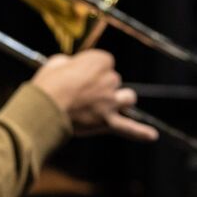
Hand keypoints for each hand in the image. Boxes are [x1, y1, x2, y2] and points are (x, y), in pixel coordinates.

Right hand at [30, 50, 157, 141]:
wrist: (44, 107)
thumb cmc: (47, 83)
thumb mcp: (57, 63)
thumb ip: (71, 65)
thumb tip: (71, 69)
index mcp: (100, 61)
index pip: (105, 62)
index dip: (91, 70)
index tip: (78, 76)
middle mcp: (110, 79)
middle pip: (114, 81)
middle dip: (101, 86)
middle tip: (81, 94)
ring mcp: (111, 102)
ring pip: (127, 98)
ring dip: (120, 100)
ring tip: (107, 104)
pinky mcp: (107, 122)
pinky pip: (128, 128)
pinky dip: (140, 132)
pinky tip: (152, 136)